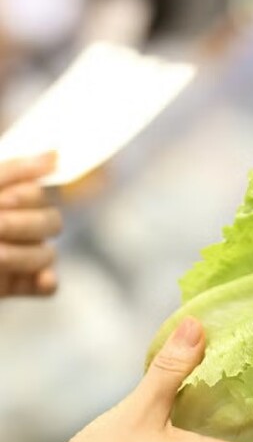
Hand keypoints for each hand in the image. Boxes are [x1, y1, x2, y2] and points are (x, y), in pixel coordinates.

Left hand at [0, 152, 61, 296]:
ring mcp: (15, 259)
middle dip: (24, 225)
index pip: (37, 194)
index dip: (25, 197)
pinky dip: (45, 282)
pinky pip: (47, 286)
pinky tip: (38, 279)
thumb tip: (58, 155)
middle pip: (51, 223)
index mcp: (5, 200)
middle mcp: (14, 227)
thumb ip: (16, 170)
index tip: (1, 201)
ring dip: (23, 255)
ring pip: (47, 255)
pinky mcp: (15, 286)